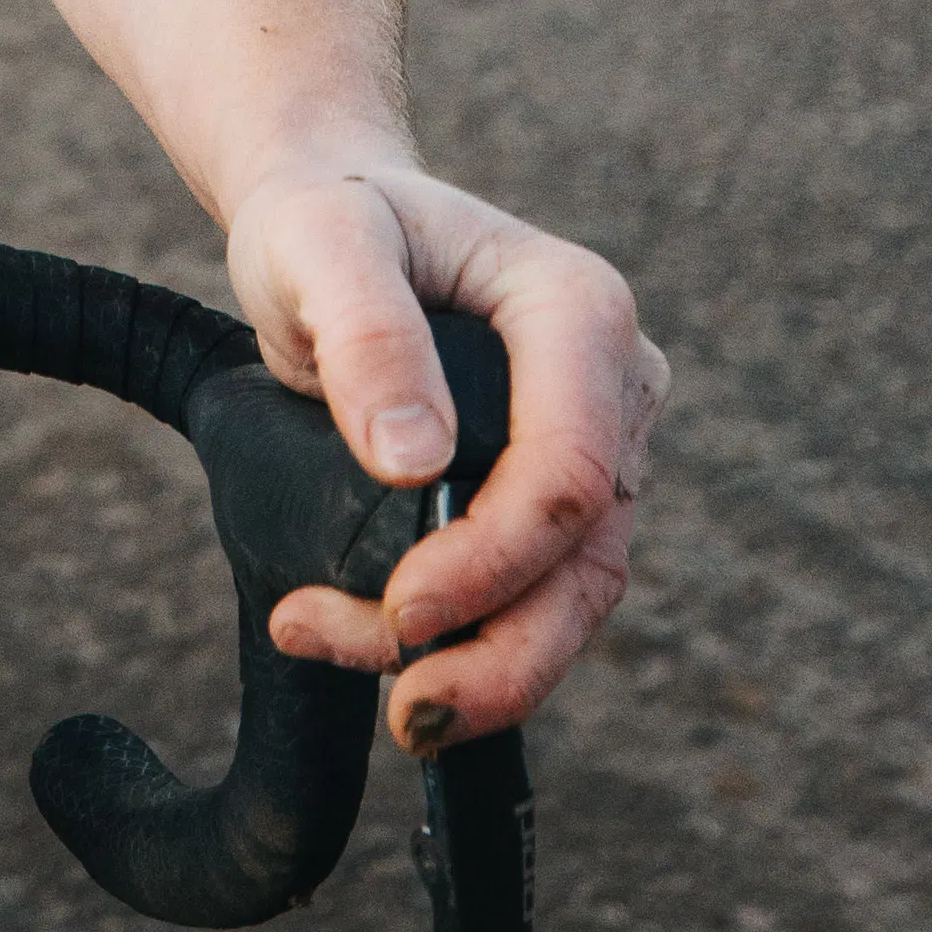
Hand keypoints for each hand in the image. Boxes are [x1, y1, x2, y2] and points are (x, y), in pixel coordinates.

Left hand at [224, 154, 665, 748]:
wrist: (332, 225)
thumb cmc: (327, 219)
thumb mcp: (318, 243)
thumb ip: (366, 333)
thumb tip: (413, 462)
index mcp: (580, 310)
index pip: (568, 468)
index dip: (493, 558)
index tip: (400, 613)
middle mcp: (613, 384)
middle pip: (588, 555)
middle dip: (503, 652)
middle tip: (406, 712)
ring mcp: (597, 444)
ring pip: (570, 594)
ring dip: (486, 664)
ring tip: (389, 703)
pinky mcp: (559, 495)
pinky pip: (533, 591)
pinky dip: (468, 637)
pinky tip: (369, 641)